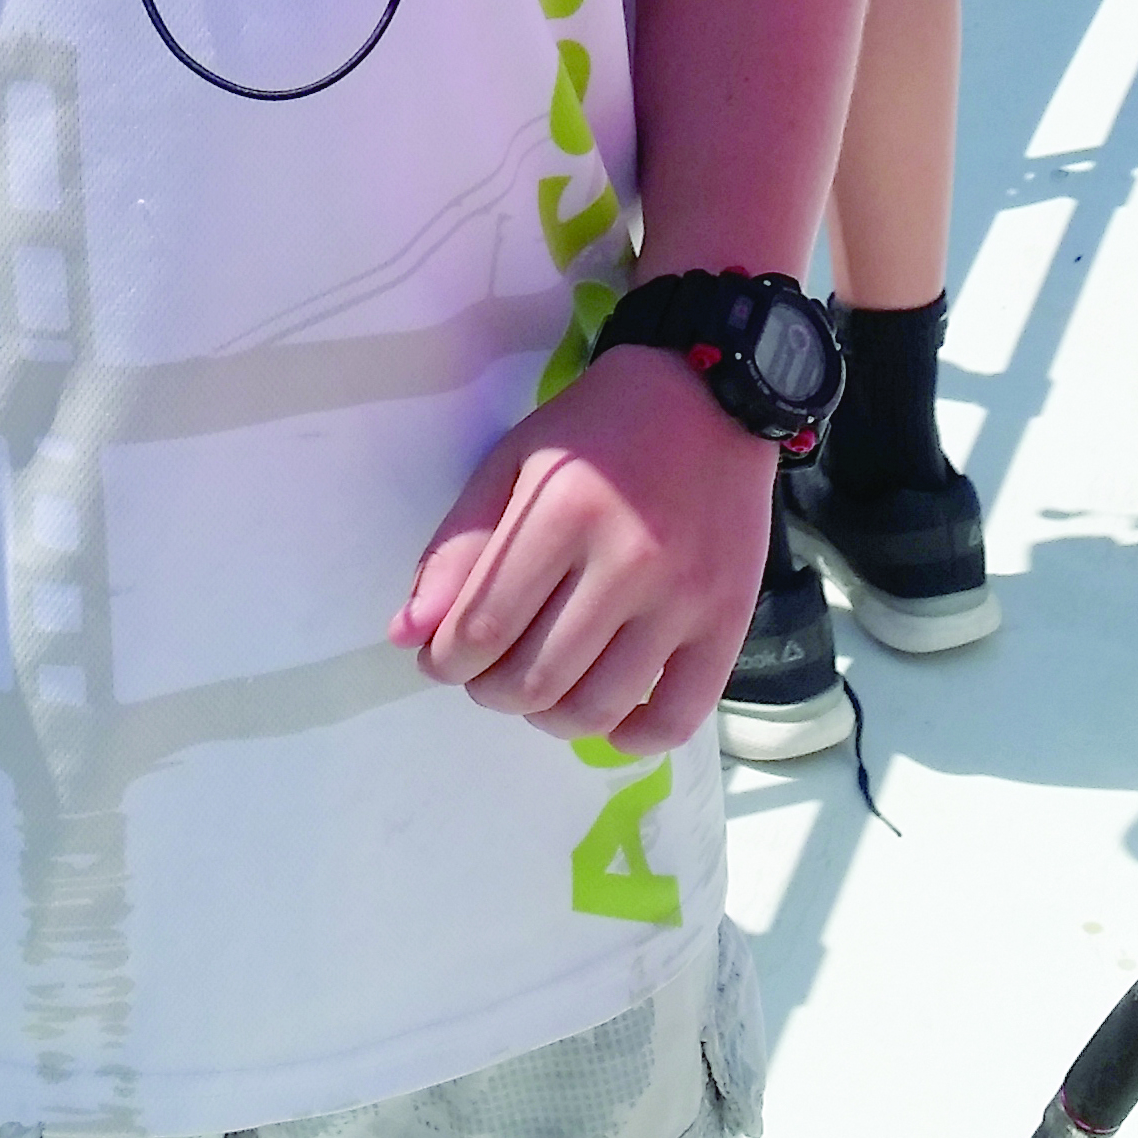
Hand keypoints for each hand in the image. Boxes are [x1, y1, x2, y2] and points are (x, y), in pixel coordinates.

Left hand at [393, 349, 774, 757]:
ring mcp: (685, 598)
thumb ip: (458, 547)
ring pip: (596, 708)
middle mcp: (628, 561)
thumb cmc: (599, 428)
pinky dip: (631, 739)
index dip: (446, 661)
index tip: (441, 657)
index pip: (482, 629)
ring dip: (547, 718)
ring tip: (539, 689)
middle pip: (534, 679)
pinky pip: (677, 716)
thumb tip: (408, 633)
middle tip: (488, 671)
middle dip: (490, 691)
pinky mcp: (729, 620)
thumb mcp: (514, 462)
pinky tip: (607, 719)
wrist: (711, 398)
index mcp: (563, 513)